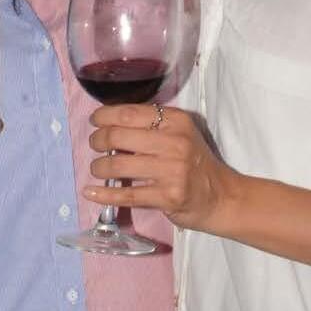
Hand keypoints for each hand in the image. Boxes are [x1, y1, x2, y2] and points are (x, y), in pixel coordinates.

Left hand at [86, 104, 236, 234]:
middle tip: (95, 146)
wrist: (221, 196)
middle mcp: (175, 142)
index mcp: (176, 121)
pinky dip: (103, 194)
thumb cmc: (194, 163)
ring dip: (98, 167)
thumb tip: (108, 123)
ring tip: (97, 169)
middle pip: (118, 136)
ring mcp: (172, 171)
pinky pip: (126, 194)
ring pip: (117, 164)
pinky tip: (90, 192)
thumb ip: (151, 126)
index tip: (95, 121)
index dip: (104, 116)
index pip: (129, 112)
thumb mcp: (180, 134)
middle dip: (97, 141)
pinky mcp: (168, 197)